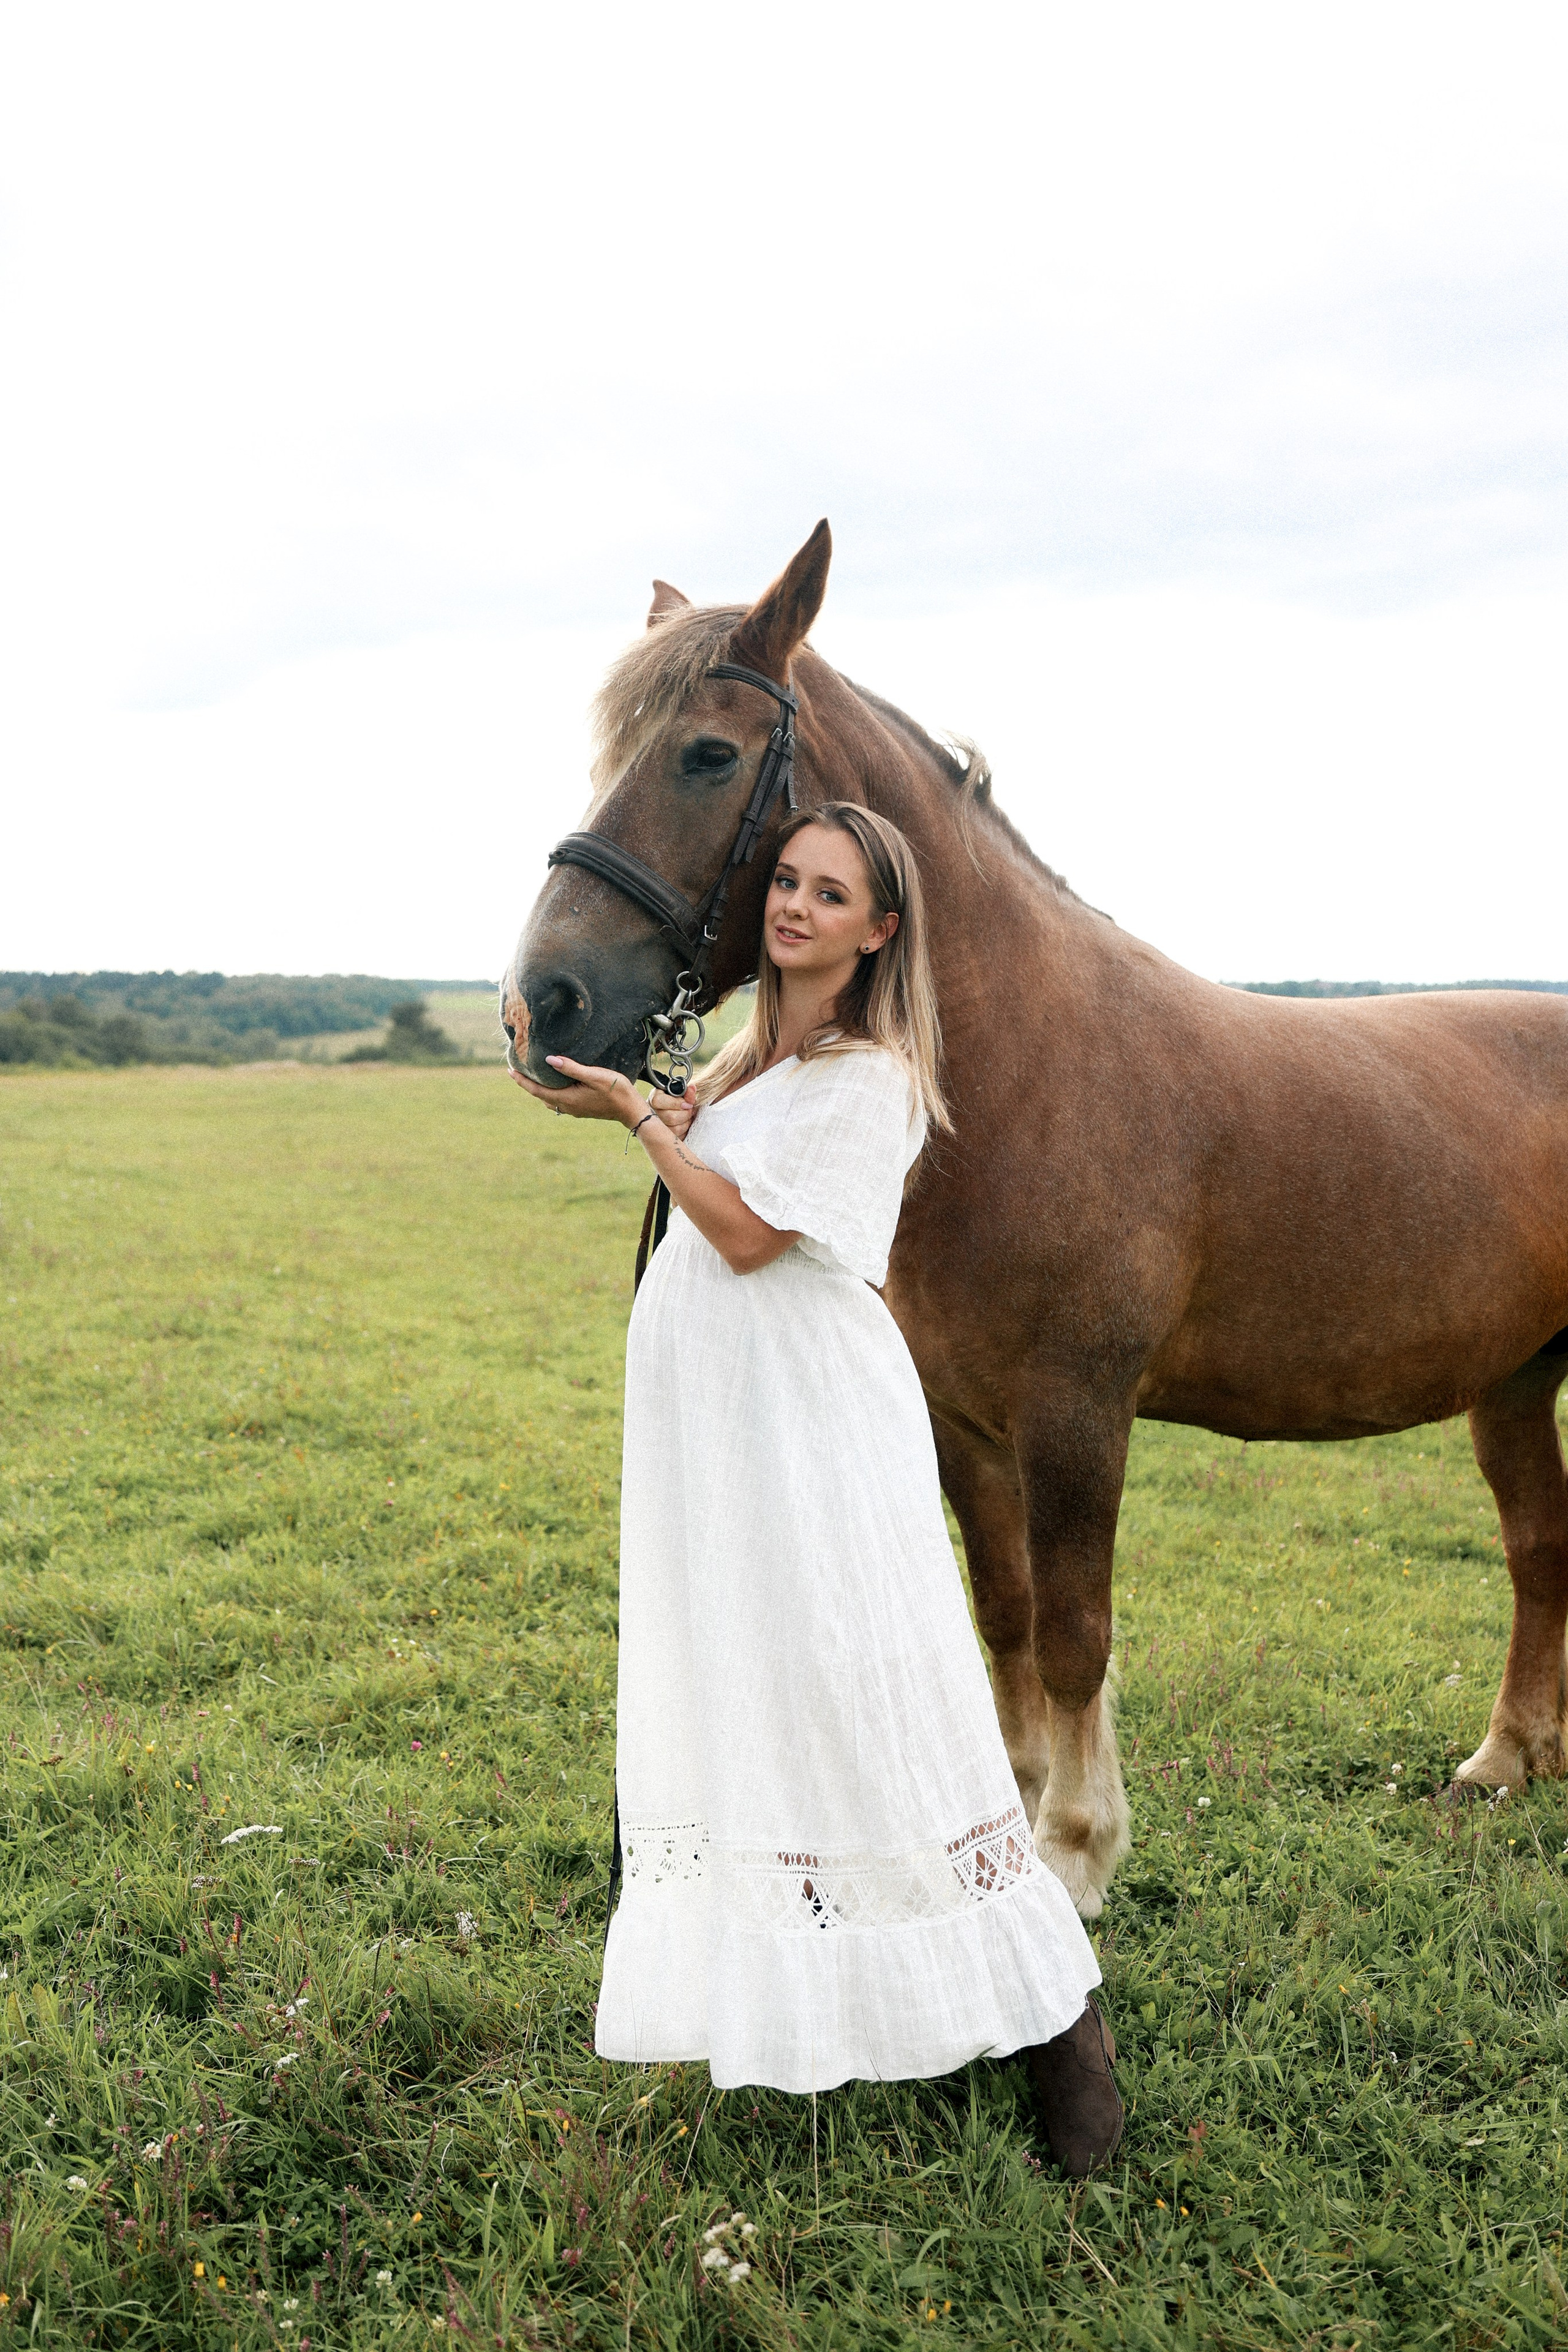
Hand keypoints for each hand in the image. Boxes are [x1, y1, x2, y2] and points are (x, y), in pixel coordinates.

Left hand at [510, 1055, 641, 1123]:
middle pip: (540, 1095)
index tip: (509, 1070)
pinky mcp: (580, 1108)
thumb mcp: (594, 1076)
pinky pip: (558, 1100)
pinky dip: (550, 1090)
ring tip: (533, 1074)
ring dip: (539, 1088)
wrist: (631, 1110)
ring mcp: (574, 1109)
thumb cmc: (616, 1091)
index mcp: (567, 1099)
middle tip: (518, 1069)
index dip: (522, 1081)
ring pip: (549, 1099)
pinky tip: (554, 1081)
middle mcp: (567, 1107)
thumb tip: (549, 1060)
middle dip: (528, 1084)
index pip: (537, 1091)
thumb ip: (571, 1068)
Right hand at [649, 1087, 696, 1141]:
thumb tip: (692, 1088)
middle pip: (670, 1117)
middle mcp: (651, 1114)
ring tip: (688, 1117)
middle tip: (690, 1110)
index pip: (658, 1101)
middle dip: (685, 1114)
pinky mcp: (664, 1138)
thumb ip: (686, 1092)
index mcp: (653, 1099)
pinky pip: (678, 1137)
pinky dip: (685, 1131)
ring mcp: (656, 1128)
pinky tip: (685, 1124)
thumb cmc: (676, 1101)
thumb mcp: (680, 1093)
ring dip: (686, 1123)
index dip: (676, 1103)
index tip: (687, 1104)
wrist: (673, 1111)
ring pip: (675, 1129)